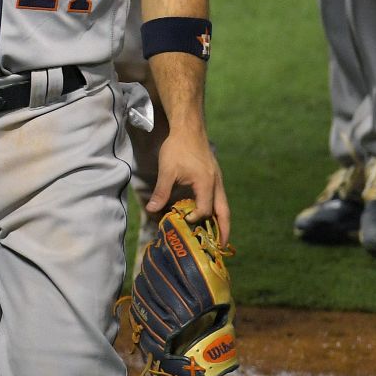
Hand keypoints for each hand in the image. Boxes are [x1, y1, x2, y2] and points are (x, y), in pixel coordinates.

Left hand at [149, 127, 229, 244]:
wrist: (188, 128)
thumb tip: (151, 210)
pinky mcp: (214, 176)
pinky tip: (210, 214)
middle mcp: (216, 184)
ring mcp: (218, 180)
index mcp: (206, 184)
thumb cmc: (177, 147)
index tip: (182, 220)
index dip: (194, 218)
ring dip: (222, 221)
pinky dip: (217, 209)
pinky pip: (220, 198)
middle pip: (224, 213)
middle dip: (224, 231)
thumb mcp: (166, 170)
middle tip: (222, 247)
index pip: (205, 210)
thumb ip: (161, 192)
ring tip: (219, 236)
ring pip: (224, 206)